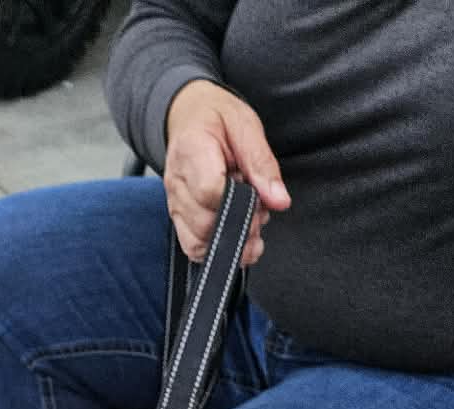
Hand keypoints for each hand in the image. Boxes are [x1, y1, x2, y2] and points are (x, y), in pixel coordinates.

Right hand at [163, 79, 290, 265]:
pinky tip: (238, 235)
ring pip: (198, 243)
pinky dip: (219, 249)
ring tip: (250, 221)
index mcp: (192, 150)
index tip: (256, 194)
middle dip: (240, 225)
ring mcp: (174, 203)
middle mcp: (177, 181)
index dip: (239, 202)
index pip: (210, 192)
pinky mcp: (178, 218)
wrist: (189, 116)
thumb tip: (279, 201)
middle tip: (260, 208)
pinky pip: (193, 248)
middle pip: (205, 224)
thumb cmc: (217, 118)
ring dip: (232, 242)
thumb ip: (263, 165)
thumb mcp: (246, 127)